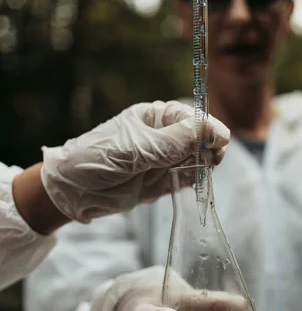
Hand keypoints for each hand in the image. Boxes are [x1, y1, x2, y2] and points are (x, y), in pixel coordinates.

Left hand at [41, 100, 229, 222]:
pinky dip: (195, 180)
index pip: (190, 118)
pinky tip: (195, 182)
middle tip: (212, 160)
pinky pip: (188, 178)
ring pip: (197, 159)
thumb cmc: (96, 160)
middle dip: (209, 147)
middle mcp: (163, 136)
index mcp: (154, 118)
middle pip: (199, 138)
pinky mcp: (163, 181)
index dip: (208, 127)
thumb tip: (211, 130)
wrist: (71, 192)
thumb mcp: (135, 149)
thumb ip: (173, 142)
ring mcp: (164, 160)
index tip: (221, 140)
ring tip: (201, 172)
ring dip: (204, 165)